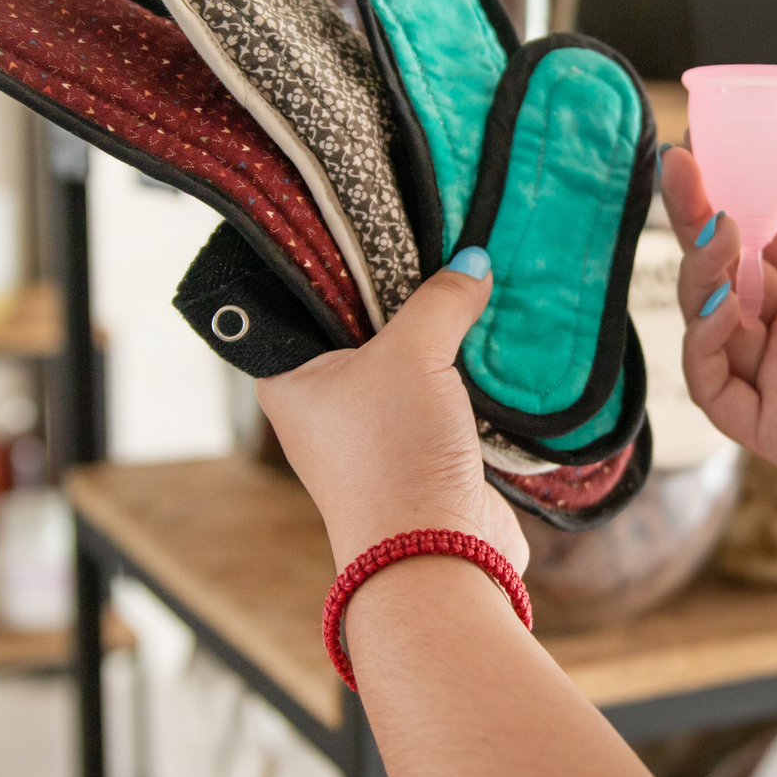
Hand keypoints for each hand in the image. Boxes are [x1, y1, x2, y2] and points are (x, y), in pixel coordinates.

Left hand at [254, 251, 527, 575]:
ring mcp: (371, 431)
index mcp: (289, 378)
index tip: (383, 222)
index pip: (305, 299)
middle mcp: (322, 405)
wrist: (437, 554)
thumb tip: (472, 262)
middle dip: (402, 295)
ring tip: (469, 284)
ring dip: (437, 337)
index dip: (343, 261)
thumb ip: (441, 300)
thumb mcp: (413, 355)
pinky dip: (460, 373)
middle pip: (361, 327)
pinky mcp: (417, 452)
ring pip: (405, 362)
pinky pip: (438, 395)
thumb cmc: (394, 453)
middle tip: (438, 243)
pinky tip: (487, 339)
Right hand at [661, 142, 776, 502]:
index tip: (701, 156)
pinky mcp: (775, 426)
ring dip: (699, 276)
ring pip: (707, 325)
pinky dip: (702, 344)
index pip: (760, 237)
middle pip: (723, 274)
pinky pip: (713, 387)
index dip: (728, 197)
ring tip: (718, 232)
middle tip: (680, 172)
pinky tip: (722, 304)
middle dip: (696, 222)